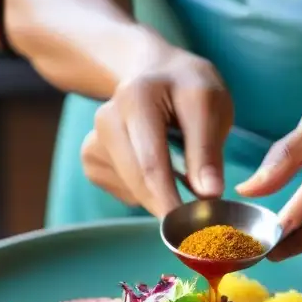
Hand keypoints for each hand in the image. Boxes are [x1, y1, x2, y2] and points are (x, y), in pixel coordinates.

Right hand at [81, 49, 233, 216]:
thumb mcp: (210, 105)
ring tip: (181, 170)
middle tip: (200, 222)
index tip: (191, 229)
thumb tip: (209, 195)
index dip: (171, 201)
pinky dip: (146, 191)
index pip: (151, 163)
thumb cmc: (187, 88)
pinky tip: (156, 167)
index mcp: (137, 98)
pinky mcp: (91, 158)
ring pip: (132, 192)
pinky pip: (124, 192)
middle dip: (170, 207)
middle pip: (138, 182)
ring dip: (162, 196)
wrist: (153, 72)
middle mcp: (106, 119)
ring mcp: (94, 140)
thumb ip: (207, 150)